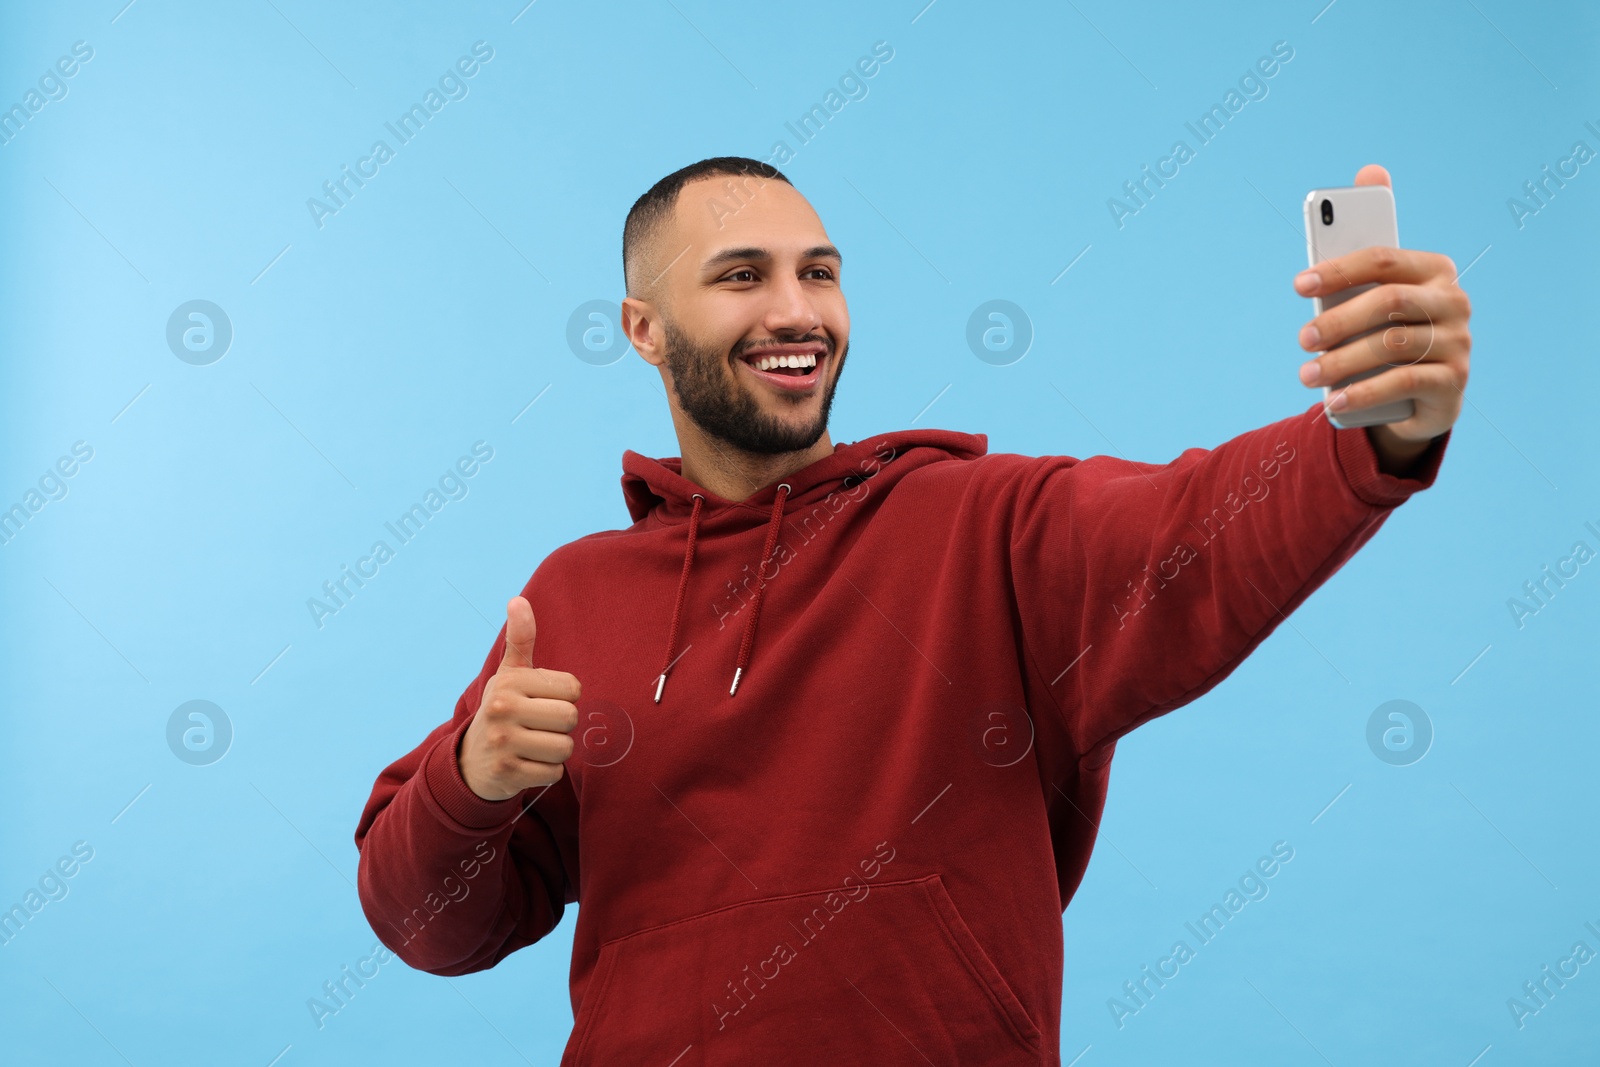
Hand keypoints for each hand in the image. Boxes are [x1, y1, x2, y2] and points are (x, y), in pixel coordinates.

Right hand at [458, 596, 581, 800]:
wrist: (470, 761)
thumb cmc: (503, 710)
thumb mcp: (509, 674)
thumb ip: (520, 639)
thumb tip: (518, 600)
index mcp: (509, 682)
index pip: (572, 687)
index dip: (565, 696)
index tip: (542, 701)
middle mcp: (502, 709)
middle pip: (571, 717)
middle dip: (562, 725)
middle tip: (540, 725)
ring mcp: (503, 743)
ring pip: (565, 747)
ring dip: (556, 750)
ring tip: (534, 744)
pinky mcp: (508, 773)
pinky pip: (554, 773)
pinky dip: (547, 771)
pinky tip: (528, 763)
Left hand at [1294, 164, 1471, 470]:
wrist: (1416, 395)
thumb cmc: (1384, 332)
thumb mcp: (1371, 294)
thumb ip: (1364, 247)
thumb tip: (1371, 169)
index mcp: (1433, 269)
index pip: (1383, 260)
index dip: (1338, 270)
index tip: (1299, 286)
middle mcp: (1453, 300)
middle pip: (1388, 302)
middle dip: (1338, 320)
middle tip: (1302, 339)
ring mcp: (1459, 341)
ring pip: (1392, 346)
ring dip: (1341, 362)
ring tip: (1306, 375)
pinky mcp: (1454, 382)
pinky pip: (1403, 383)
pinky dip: (1361, 392)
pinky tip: (1331, 402)